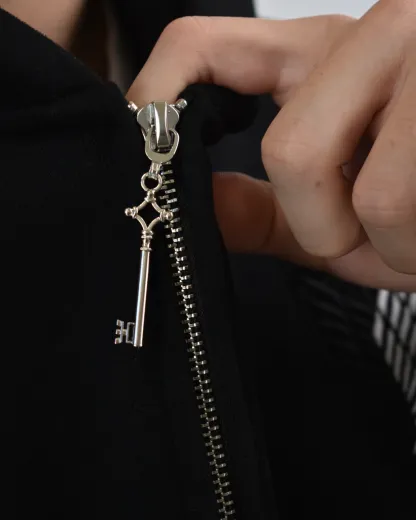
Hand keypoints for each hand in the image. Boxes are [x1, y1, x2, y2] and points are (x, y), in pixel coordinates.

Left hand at [128, 3, 415, 290]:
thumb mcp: (341, 208)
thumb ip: (266, 209)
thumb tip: (193, 204)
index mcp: (325, 54)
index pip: (205, 46)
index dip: (157, 96)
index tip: (144, 147)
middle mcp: (379, 30)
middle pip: (290, 150)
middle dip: (327, 227)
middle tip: (371, 234)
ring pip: (364, 194)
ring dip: (394, 248)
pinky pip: (405, 206)